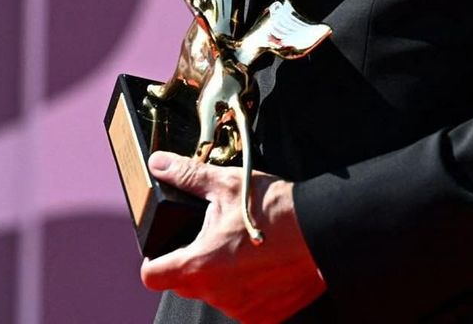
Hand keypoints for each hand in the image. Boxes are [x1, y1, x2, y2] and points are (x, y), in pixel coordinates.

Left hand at [141, 151, 326, 323]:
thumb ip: (186, 176)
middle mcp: (215, 294)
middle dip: (194, 262)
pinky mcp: (264, 318)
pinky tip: (263, 265)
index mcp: (198, 265)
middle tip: (215, 236)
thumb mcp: (225, 184)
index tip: (164, 249)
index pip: (152, 275)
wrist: (321, 230)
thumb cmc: (273, 208)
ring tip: (244, 247)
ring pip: (216, 294)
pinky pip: (244, 305)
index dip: (153, 260)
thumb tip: (160, 164)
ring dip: (222, 276)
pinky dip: (248, 289)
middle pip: (185, 283)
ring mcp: (241, 309)